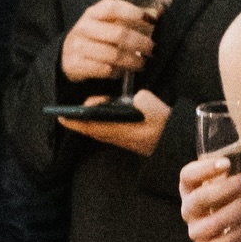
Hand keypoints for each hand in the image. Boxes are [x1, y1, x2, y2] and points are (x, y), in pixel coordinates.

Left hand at [57, 89, 171, 155]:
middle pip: (93, 129)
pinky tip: (108, 112)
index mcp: (121, 131)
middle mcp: (120, 138)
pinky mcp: (129, 139)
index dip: (75, 122)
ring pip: (101, 130)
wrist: (180, 142)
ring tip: (94, 106)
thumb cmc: (166, 126)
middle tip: (76, 109)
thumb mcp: (154, 107)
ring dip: (94, 120)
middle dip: (82, 119)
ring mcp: (124, 140)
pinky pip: (109, 130)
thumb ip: (140, 99)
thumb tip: (134, 99)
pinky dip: (103, 121)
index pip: (92, 127)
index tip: (60, 117)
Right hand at [61, 0, 159, 83]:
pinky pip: (103, 70)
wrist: (67, 55)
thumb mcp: (109, 23)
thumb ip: (132, 17)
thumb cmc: (96, 36)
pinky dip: (116, 72)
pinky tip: (122, 72)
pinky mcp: (75, 64)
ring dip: (131, 61)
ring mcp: (77, 46)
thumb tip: (161, 10)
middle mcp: (84, 27)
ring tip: (142, 63)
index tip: (151, 20)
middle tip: (151, 48)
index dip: (133, 12)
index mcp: (93, 13)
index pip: (112, 8)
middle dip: (139, 42)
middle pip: (118, 34)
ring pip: (112, 55)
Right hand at [180, 153, 240, 241]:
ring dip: (239, 208)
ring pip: (213, 222)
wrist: (234, 233)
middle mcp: (189, 210)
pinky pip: (224, 241)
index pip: (187, 175)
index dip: (204, 169)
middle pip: (199, 199)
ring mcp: (196, 231)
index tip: (227, 163)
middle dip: (227, 188)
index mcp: (190, 188)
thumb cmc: (232, 201)